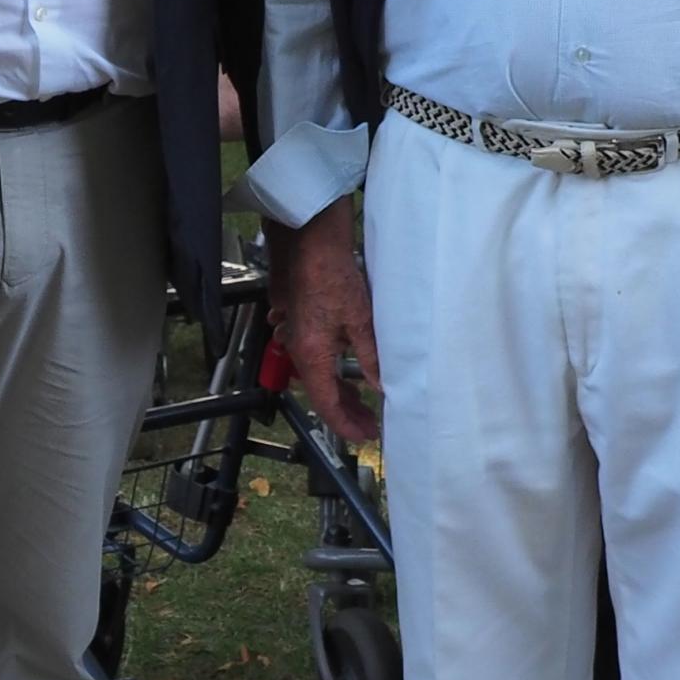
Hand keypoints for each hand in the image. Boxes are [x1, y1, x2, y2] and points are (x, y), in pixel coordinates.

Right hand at [265, 206, 383, 443]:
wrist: (310, 243)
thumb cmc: (331, 275)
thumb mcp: (360, 320)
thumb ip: (371, 356)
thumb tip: (382, 386)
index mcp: (312, 355)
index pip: (326, 404)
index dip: (346, 424)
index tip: (365, 435)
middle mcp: (299, 350)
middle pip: (321, 394)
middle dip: (346, 413)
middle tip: (370, 425)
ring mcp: (297, 337)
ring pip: (318, 378)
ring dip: (340, 394)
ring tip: (363, 404)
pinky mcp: (301, 325)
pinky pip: (315, 361)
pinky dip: (332, 374)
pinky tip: (347, 373)